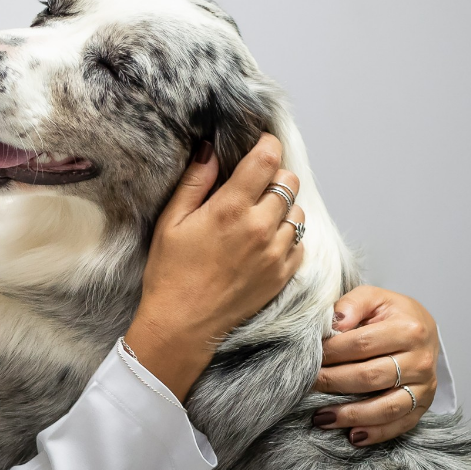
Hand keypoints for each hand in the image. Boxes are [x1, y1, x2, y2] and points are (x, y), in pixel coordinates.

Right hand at [126, 134, 304, 399]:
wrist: (183, 324)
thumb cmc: (171, 273)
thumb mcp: (171, 222)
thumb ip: (194, 182)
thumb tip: (210, 151)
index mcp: (230, 208)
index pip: (268, 159)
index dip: (267, 145)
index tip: (259, 145)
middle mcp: (260, 227)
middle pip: (288, 181)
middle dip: (273, 175)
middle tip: (252, 184)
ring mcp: (276, 252)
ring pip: (297, 210)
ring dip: (282, 206)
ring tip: (257, 216)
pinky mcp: (283, 274)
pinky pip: (299, 241)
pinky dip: (286, 235)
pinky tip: (262, 241)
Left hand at [311, 286, 440, 445]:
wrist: (423, 329)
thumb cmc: (392, 313)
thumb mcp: (373, 297)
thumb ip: (352, 304)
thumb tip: (333, 324)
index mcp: (408, 329)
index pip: (362, 344)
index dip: (332, 352)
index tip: (308, 357)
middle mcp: (420, 360)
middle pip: (371, 377)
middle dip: (334, 383)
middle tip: (307, 385)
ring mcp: (424, 386)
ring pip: (387, 406)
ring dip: (352, 415)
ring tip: (321, 418)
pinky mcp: (424, 404)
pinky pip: (401, 424)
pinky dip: (377, 433)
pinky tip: (353, 436)